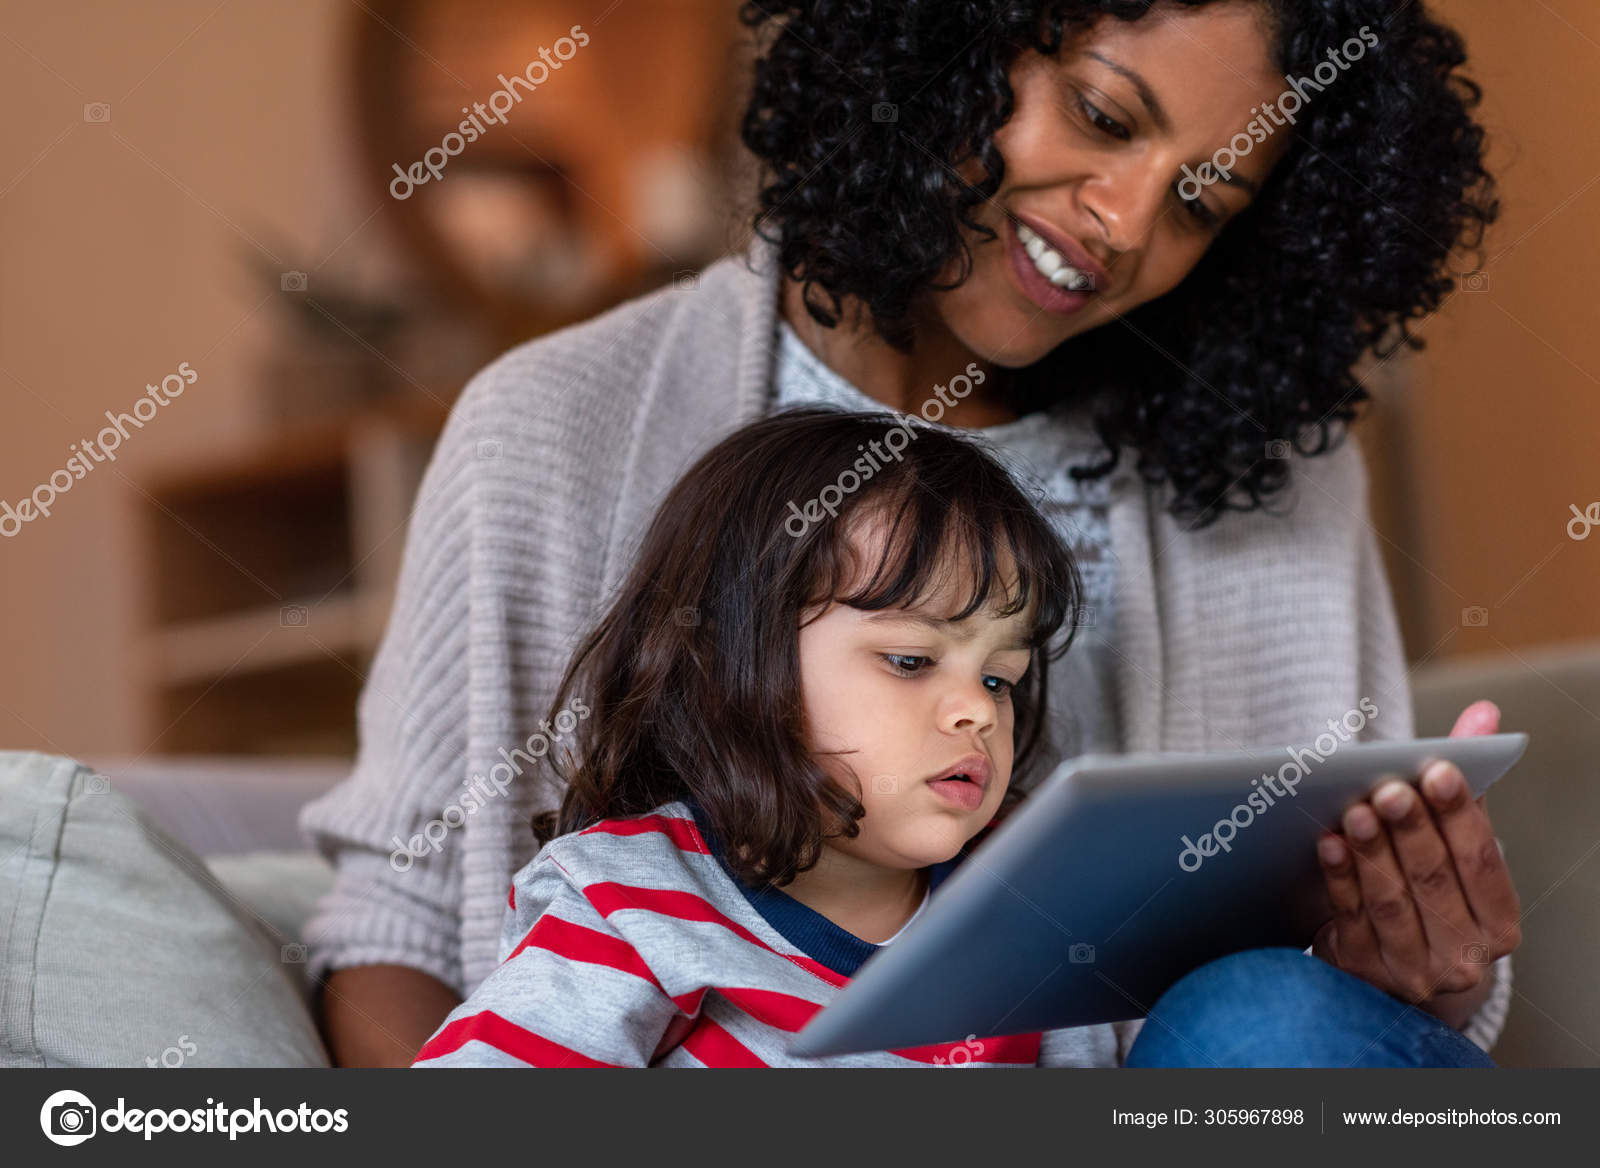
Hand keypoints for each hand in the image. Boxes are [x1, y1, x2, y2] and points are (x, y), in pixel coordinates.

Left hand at [1311, 700, 1521, 1026]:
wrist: (1399, 962)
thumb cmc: (1431, 888)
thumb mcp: (1452, 843)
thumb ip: (1463, 783)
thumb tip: (1482, 713)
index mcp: (1499, 923)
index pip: (1481, 860)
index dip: (1460, 814)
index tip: (1439, 770)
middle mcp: (1465, 957)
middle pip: (1434, 880)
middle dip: (1411, 831)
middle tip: (1389, 789)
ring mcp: (1413, 970)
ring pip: (1392, 902)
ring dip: (1372, 852)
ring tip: (1355, 810)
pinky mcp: (1363, 970)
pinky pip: (1350, 917)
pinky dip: (1340, 878)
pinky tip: (1328, 844)